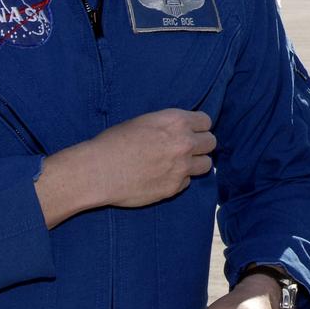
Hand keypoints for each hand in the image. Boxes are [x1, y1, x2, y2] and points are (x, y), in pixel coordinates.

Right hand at [35, 109, 215, 226]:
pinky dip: (179, 180)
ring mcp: (181, 167)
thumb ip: (168, 125)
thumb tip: (180, 129)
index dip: (198, 127)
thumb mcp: (144, 121)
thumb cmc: (114, 142)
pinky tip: (163, 177)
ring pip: (206, 165)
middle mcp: (184, 143)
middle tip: (186, 148)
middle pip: (211, 142)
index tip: (191, 131)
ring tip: (178, 164)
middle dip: (201, 145)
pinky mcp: (174, 188)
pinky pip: (187, 182)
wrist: (98, 171)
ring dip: (195, 164)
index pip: (206, 121)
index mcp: (176, 121)